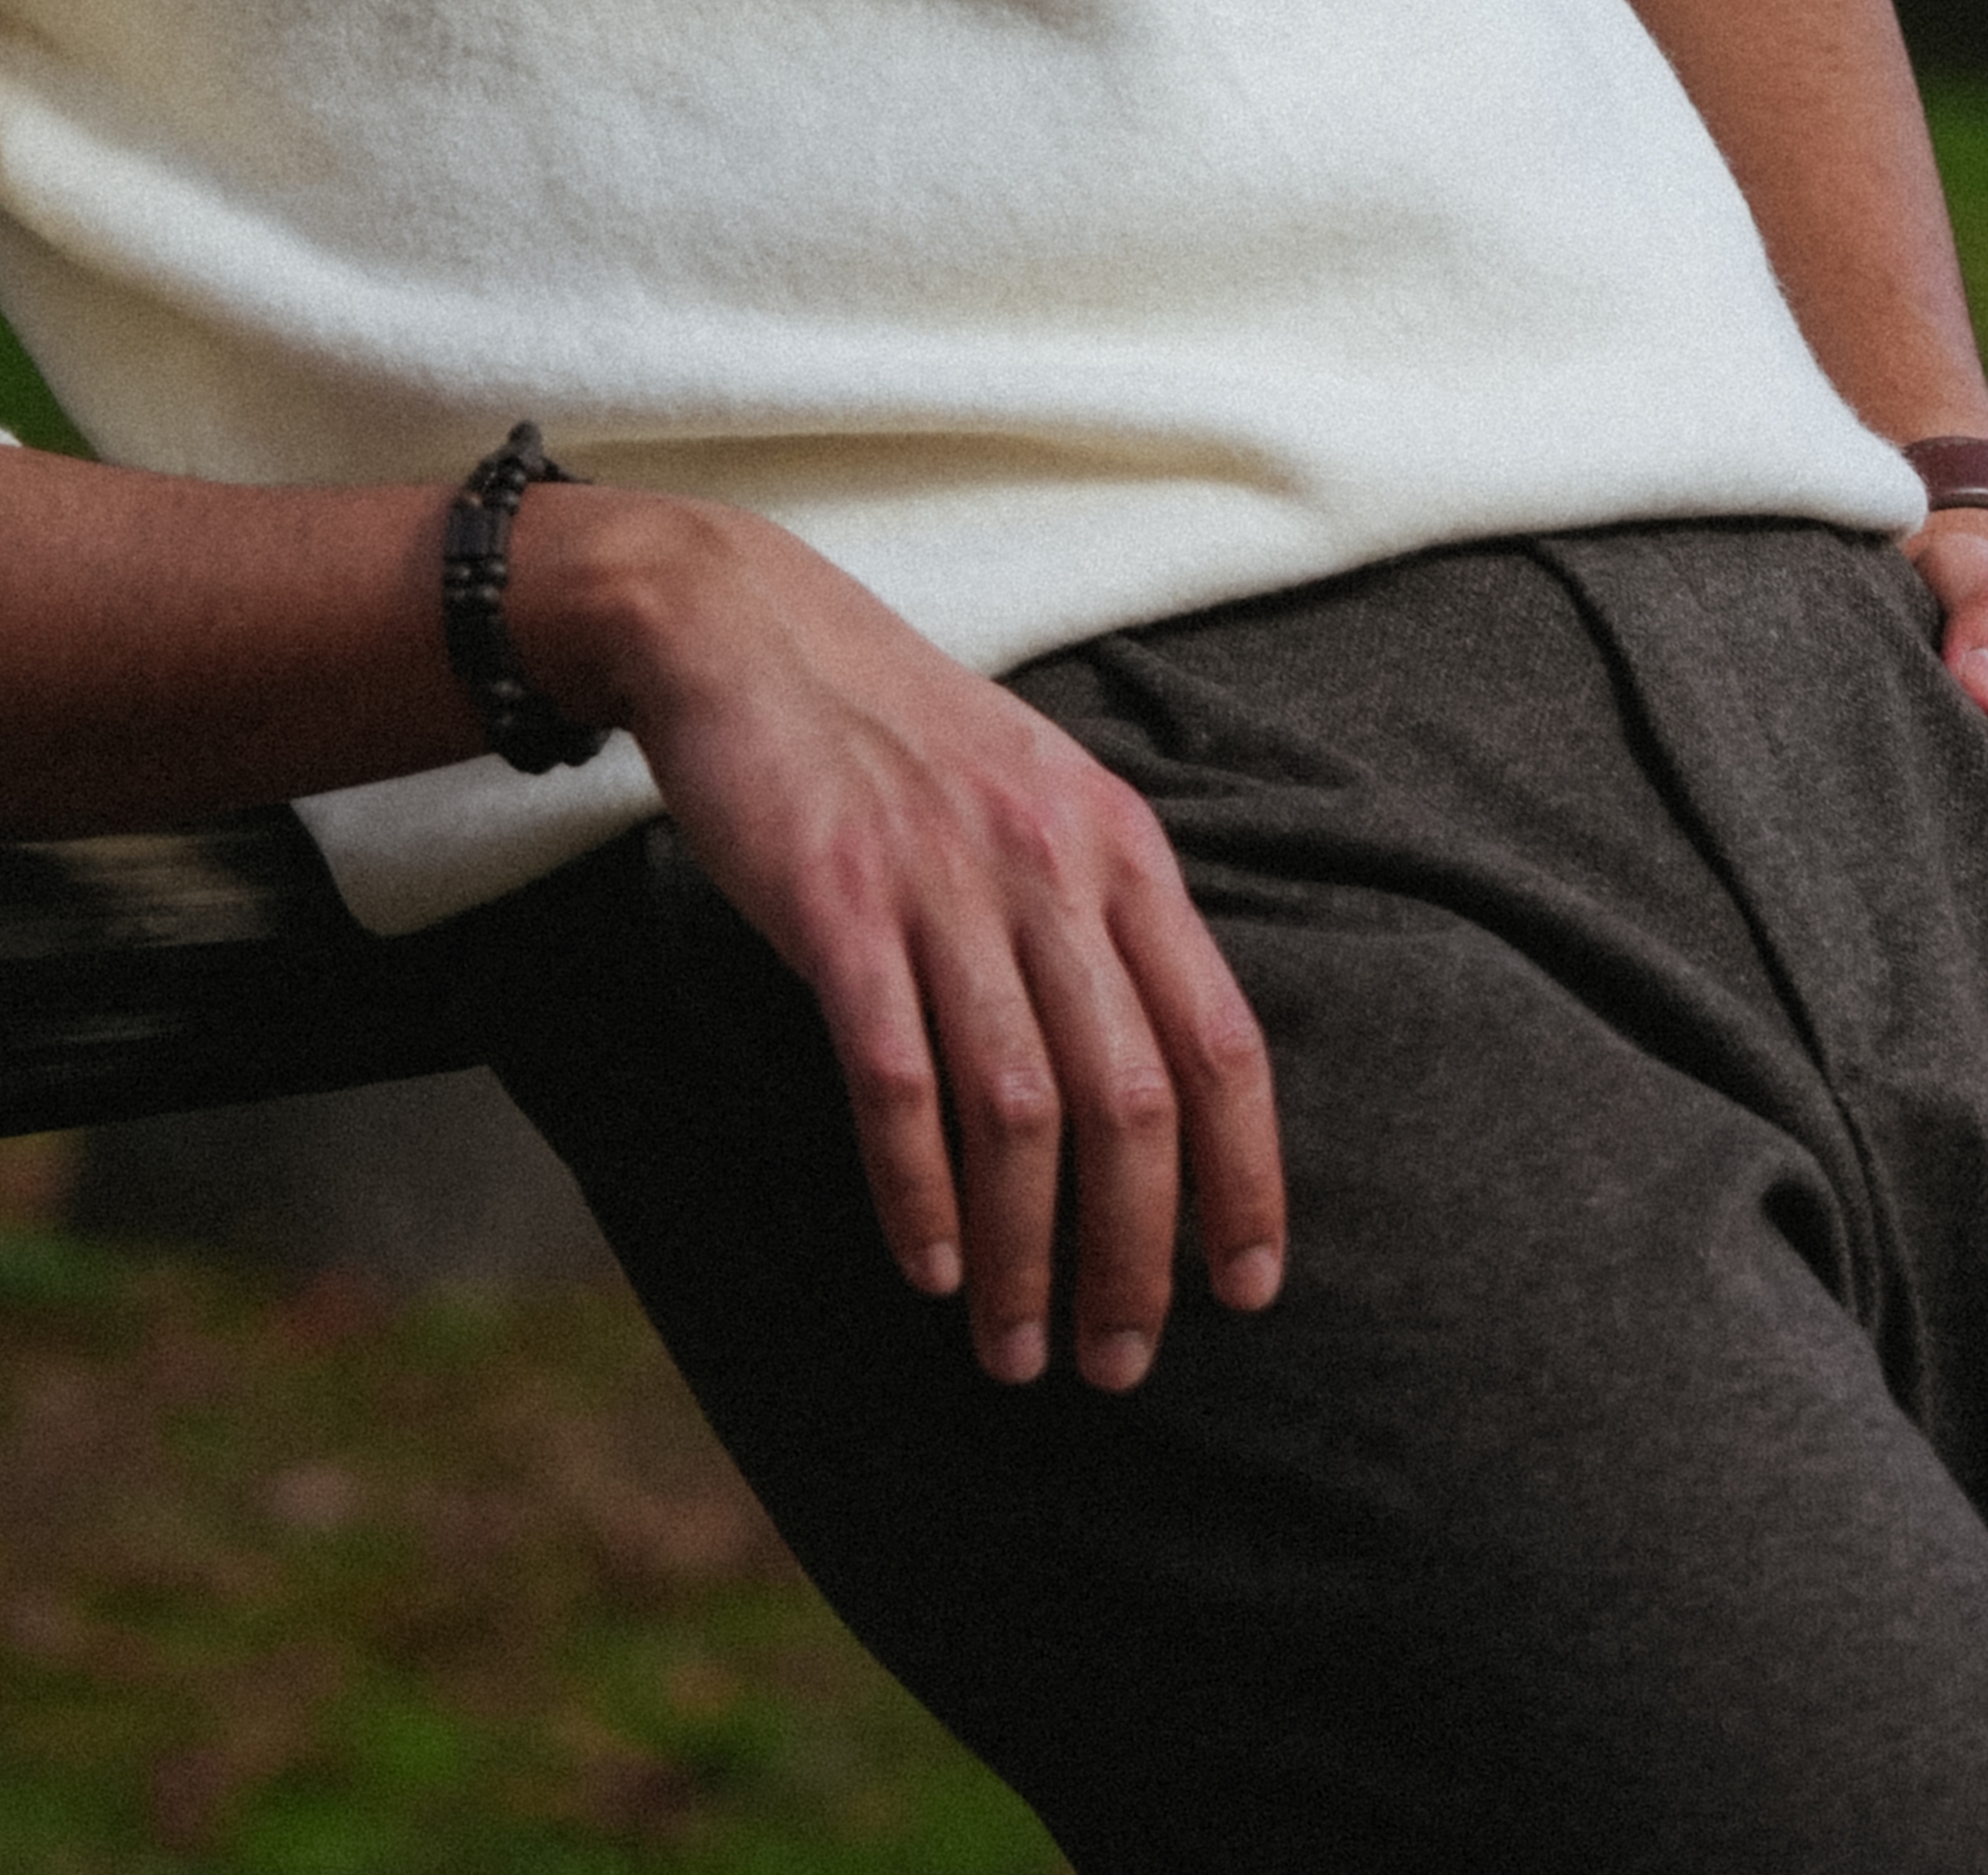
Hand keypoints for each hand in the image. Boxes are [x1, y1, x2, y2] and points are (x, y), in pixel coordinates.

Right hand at [520, 489, 1285, 1397]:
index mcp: (1117, 842)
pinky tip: (929, 1266)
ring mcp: (940, 883)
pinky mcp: (835, 904)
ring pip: (1017, 1110)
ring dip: (1026, 1256)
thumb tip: (1163, 1078)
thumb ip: (1103, 910)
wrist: (741, 625)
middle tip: (1117, 1362)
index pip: (1219, 1039)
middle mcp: (1046, 864)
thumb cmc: (897, 729)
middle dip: (1134, 1256)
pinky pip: (896, 1078)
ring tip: (1016, 1352)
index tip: (1246, 1289)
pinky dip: (918, 1191)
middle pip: (1128, 1099)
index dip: (1244, 1178)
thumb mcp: (1038, 791)